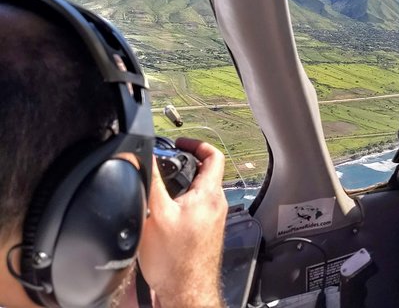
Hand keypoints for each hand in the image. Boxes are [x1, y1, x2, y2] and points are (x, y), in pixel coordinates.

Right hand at [138, 138, 227, 307]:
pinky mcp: (207, 231)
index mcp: (209, 194)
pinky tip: (167, 211)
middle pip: (206, 172)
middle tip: (167, 162)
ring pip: (201, 190)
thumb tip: (145, 156)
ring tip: (163, 186)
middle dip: (185, 164)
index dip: (196, 143)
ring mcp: (214, 218)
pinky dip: (184, 201)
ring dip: (183, 184)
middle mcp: (217, 204)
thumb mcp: (156, 214)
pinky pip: (198, 206)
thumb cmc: (176, 261)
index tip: (179, 142)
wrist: (187, 291)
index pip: (213, 155)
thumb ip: (152, 182)